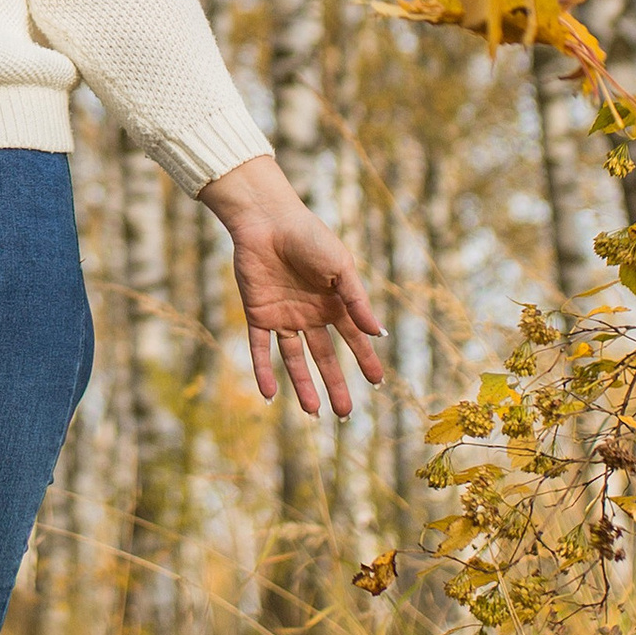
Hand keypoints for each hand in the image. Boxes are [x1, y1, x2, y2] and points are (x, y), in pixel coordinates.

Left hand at [198, 154, 384, 417]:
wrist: (267, 220)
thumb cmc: (309, 237)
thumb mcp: (340, 268)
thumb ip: (356, 301)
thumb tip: (377, 334)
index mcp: (333, 303)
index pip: (354, 339)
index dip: (366, 360)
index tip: (377, 383)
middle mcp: (310, 314)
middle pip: (324, 357)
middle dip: (335, 384)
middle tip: (346, 413)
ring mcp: (284, 316)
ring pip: (294, 360)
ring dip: (302, 385)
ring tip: (313, 413)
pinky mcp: (258, 314)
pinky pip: (259, 349)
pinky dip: (263, 371)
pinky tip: (269, 394)